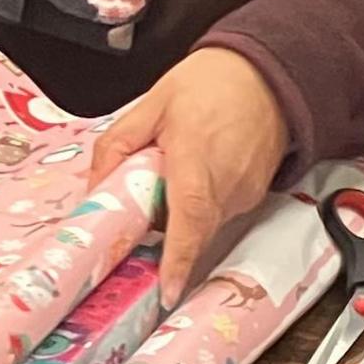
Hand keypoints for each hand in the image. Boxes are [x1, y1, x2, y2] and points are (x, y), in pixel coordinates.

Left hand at [97, 46, 289, 289]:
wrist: (267, 73)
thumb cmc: (212, 84)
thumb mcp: (152, 103)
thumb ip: (117, 146)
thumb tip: (95, 187)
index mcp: (196, 158)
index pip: (189, 216)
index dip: (178, 258)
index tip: (167, 289)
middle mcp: (226, 183)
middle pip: (189, 231)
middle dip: (163, 232)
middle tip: (144, 206)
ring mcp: (244, 193)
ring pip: (203, 225)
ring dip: (181, 214)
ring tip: (177, 172)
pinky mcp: (253, 197)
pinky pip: (218, 214)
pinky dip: (200, 205)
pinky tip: (198, 172)